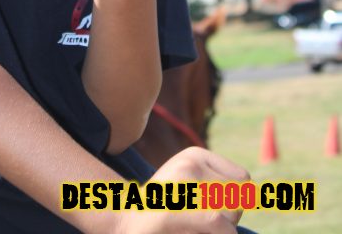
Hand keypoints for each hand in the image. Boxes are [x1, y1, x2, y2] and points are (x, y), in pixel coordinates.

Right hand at [116, 147, 248, 233]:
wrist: (124, 220)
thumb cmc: (163, 211)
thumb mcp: (188, 186)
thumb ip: (215, 186)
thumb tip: (255, 197)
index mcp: (195, 154)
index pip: (242, 179)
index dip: (235, 201)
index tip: (211, 209)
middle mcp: (190, 163)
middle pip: (240, 197)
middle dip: (230, 217)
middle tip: (201, 222)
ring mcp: (183, 184)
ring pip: (232, 216)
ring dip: (222, 229)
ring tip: (193, 226)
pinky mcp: (178, 209)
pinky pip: (221, 226)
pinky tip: (193, 231)